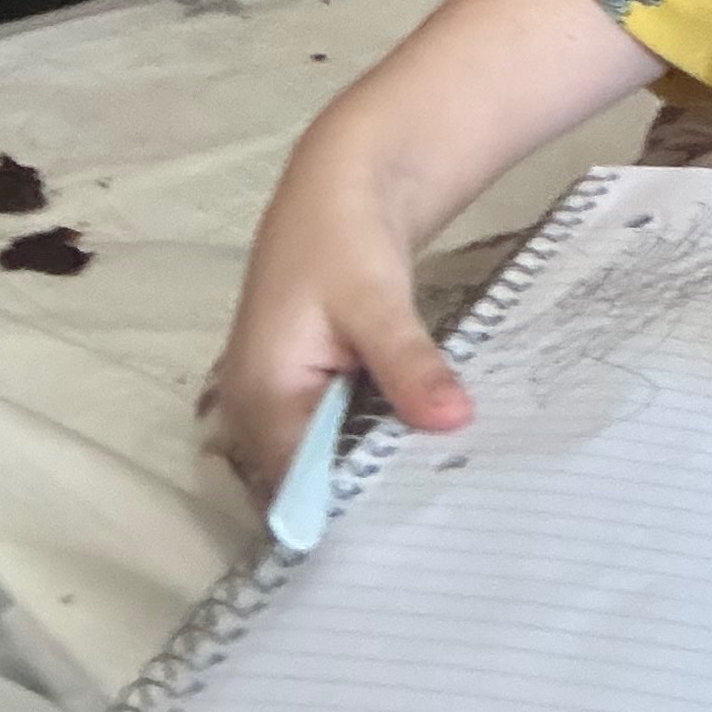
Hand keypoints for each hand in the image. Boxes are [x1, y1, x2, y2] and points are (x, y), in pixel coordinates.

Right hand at [207, 111, 472, 504]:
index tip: (413, 529)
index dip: (352, 512)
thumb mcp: (379, 301)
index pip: (299, 487)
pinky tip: (421, 457)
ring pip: (326, 463)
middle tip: (439, 519)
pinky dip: (375, 444)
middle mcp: (257, 412)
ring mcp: (279, 403)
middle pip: (309, 482)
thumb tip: (454, 421)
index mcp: (261, 396)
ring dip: (374, 473)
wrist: (344, 183)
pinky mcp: (307, 392)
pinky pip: (338, 439)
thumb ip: (409, 365)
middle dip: (366, 498)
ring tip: (438, 498)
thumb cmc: (344, 236)